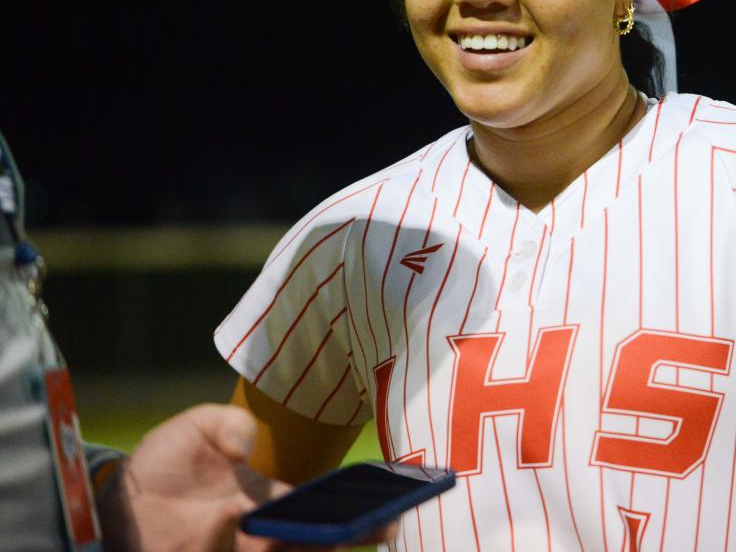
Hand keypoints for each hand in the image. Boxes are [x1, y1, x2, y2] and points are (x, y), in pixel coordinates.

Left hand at [94, 403, 394, 550]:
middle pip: (319, 538)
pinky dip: (292, 549)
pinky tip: (310, 544)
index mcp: (268, 499)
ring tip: (353, 534)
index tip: (390, 495)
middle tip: (389, 524)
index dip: (356, 503)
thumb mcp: (192, 429)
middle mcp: (263, 534)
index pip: (322, 505)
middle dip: (356, 532)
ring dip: (325, 545)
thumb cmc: (162, 465)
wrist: (114, 506)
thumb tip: (246, 444)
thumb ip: (223, 425)